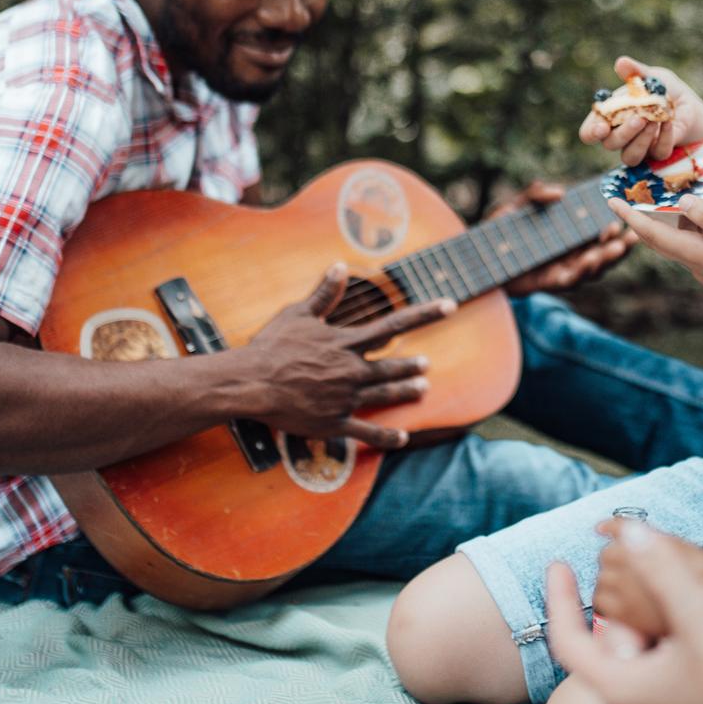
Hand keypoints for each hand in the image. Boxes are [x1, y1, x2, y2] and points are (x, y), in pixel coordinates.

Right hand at [243, 264, 451, 448]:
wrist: (252, 384)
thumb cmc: (272, 347)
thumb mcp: (298, 314)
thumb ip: (324, 293)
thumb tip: (339, 266)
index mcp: (346, 342)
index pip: (394, 325)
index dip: (425, 314)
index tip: (450, 305)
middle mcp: (352, 370)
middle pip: (392, 366)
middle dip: (412, 365)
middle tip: (426, 365)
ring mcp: (346, 398)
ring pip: (385, 394)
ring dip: (406, 391)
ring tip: (423, 389)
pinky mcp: (335, 422)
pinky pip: (367, 431)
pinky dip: (387, 436)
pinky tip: (403, 438)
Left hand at [498, 180, 632, 294]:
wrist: (476, 255)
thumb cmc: (499, 229)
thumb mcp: (517, 206)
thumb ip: (535, 195)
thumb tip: (560, 191)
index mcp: (569, 237)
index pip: (598, 235)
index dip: (614, 230)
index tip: (624, 219)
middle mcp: (570, 255)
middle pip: (602, 254)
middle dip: (618, 247)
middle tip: (630, 237)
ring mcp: (561, 270)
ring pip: (592, 270)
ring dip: (605, 260)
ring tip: (615, 248)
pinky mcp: (548, 283)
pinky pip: (570, 280)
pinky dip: (582, 272)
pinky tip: (589, 261)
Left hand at [545, 527, 702, 703]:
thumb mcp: (699, 616)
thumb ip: (663, 571)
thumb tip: (630, 530)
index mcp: (622, 689)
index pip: (567, 642)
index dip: (557, 600)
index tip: (557, 564)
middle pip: (601, 646)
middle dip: (603, 603)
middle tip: (607, 567)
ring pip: (633, 653)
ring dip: (634, 616)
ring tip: (648, 583)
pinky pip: (657, 664)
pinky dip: (658, 633)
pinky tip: (686, 614)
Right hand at [578, 57, 702, 166]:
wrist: (693, 106)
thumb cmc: (666, 91)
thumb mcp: (654, 77)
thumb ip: (636, 72)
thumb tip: (621, 62)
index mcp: (612, 117)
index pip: (591, 132)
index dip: (591, 132)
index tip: (601, 127)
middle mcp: (622, 136)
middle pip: (610, 144)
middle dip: (623, 132)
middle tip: (638, 118)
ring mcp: (640, 148)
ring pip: (629, 156)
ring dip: (641, 139)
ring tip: (654, 120)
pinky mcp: (658, 155)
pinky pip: (656, 154)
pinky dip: (664, 138)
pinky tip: (670, 123)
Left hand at [609, 195, 702, 310]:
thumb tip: (682, 203)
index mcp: (694, 254)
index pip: (652, 234)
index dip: (630, 217)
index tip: (611, 201)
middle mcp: (693, 264)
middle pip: (657, 241)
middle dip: (638, 221)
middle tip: (624, 201)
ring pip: (675, 243)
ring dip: (664, 225)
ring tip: (663, 201)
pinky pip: (691, 247)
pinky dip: (686, 231)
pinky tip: (699, 218)